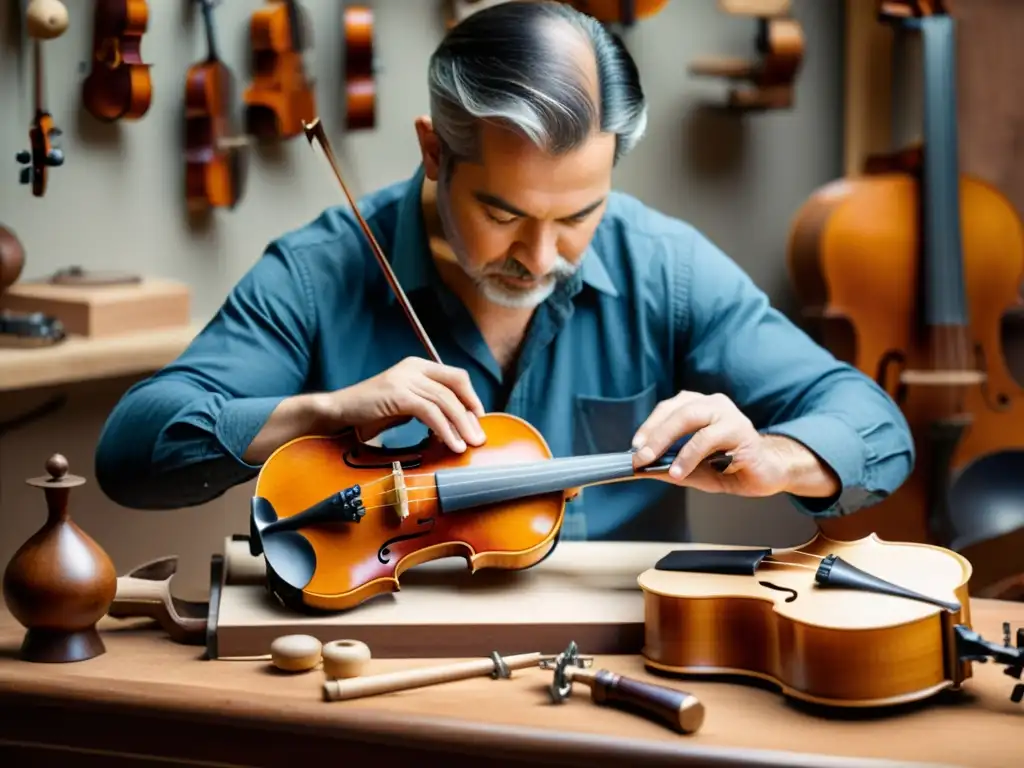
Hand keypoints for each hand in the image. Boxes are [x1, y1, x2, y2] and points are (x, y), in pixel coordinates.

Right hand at [325, 357, 486, 452]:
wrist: (338, 411)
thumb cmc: (372, 412)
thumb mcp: (406, 405)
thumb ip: (429, 407)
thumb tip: (457, 424)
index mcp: (419, 366)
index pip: (457, 377)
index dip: (472, 397)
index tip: (478, 420)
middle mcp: (414, 367)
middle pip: (455, 388)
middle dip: (470, 415)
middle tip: (479, 438)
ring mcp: (405, 378)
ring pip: (445, 401)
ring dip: (460, 425)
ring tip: (467, 446)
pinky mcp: (398, 393)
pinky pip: (430, 412)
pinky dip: (444, 429)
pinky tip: (450, 443)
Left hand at [631, 391, 838, 497]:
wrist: (768, 473)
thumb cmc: (729, 467)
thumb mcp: (692, 469)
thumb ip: (669, 466)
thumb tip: (642, 469)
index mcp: (699, 407)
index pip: (668, 409)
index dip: (649, 426)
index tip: (634, 447)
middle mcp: (714, 405)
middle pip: (678, 411)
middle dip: (654, 434)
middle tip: (639, 456)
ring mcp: (729, 415)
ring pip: (692, 419)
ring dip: (669, 442)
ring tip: (655, 464)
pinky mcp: (742, 431)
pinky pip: (709, 439)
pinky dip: (690, 455)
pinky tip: (680, 470)